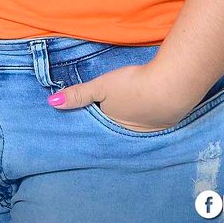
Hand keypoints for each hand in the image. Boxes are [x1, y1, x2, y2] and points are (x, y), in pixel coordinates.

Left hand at [47, 62, 200, 131]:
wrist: (172, 87)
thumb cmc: (133, 87)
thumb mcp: (101, 87)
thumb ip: (79, 95)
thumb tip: (51, 103)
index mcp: (111, 128)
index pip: (97, 128)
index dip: (91, 121)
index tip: (84, 119)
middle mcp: (129, 135)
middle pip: (115, 129)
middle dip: (109, 126)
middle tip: (104, 117)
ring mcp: (149, 131)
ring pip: (133, 127)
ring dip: (130, 122)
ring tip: (123, 115)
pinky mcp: (165, 122)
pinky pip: (150, 122)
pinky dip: (146, 117)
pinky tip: (145, 110)